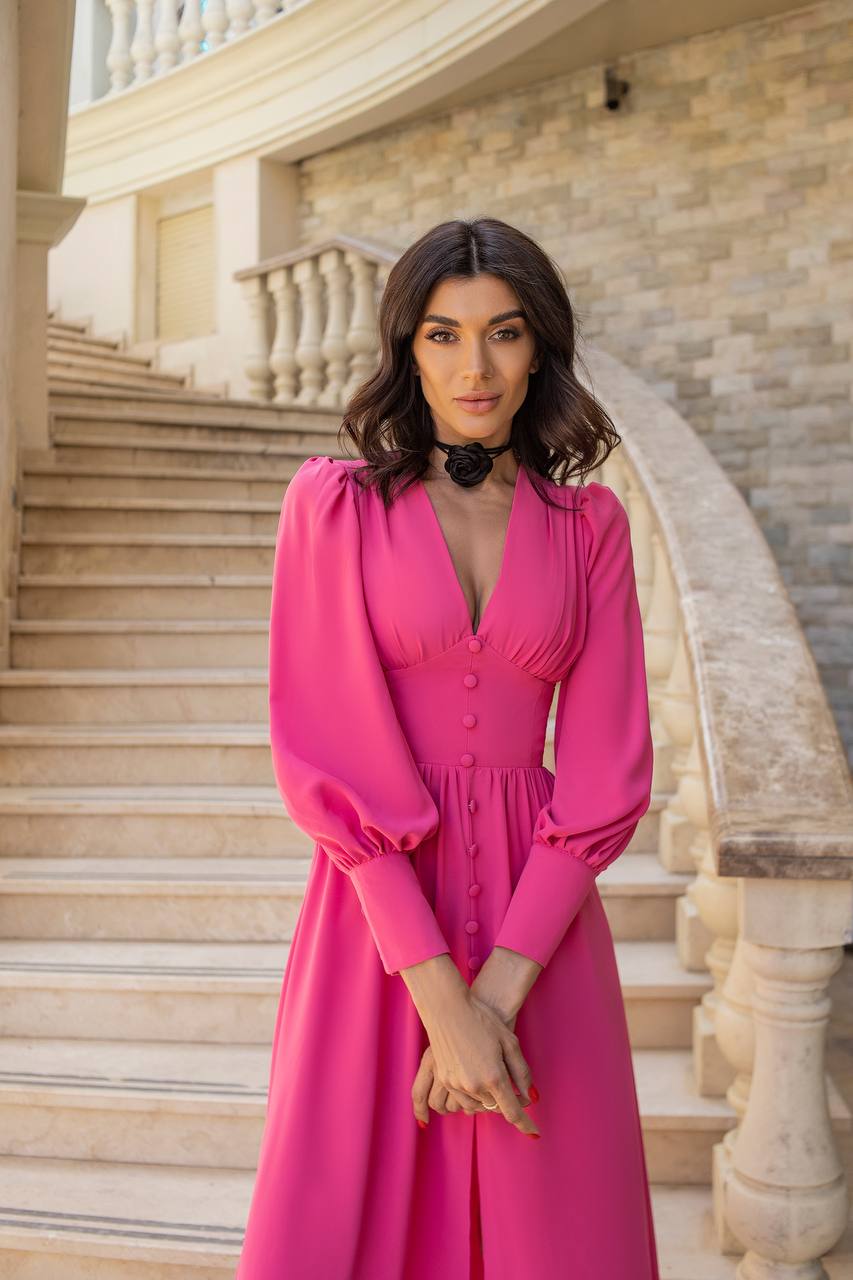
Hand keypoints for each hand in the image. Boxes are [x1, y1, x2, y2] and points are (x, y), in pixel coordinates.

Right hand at [411, 993, 537, 1134]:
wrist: (447, 1008)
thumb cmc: (482, 1020)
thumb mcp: (509, 1042)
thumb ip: (522, 1072)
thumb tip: (531, 1097)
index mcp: (494, 1076)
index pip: (513, 1111)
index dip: (525, 1124)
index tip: (534, 1133)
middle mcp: (474, 1085)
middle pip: (496, 1108)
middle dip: (508, 1102)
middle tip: (515, 1088)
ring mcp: (457, 1084)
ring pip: (479, 1106)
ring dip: (489, 1099)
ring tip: (494, 1078)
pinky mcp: (444, 1080)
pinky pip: (462, 1100)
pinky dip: (473, 1096)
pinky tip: (478, 1078)